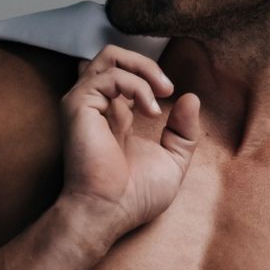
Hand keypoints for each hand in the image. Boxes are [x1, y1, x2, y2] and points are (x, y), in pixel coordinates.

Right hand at [59, 44, 199, 236]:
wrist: (109, 213)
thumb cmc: (134, 197)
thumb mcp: (173, 161)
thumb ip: (183, 132)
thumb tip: (191, 97)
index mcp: (114, 117)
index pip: (126, 75)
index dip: (150, 77)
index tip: (170, 97)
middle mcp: (97, 106)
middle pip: (113, 57)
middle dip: (146, 64)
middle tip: (168, 88)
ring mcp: (85, 103)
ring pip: (109, 56)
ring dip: (143, 68)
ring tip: (163, 93)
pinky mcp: (79, 105)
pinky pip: (110, 75)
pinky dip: (137, 86)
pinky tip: (151, 111)